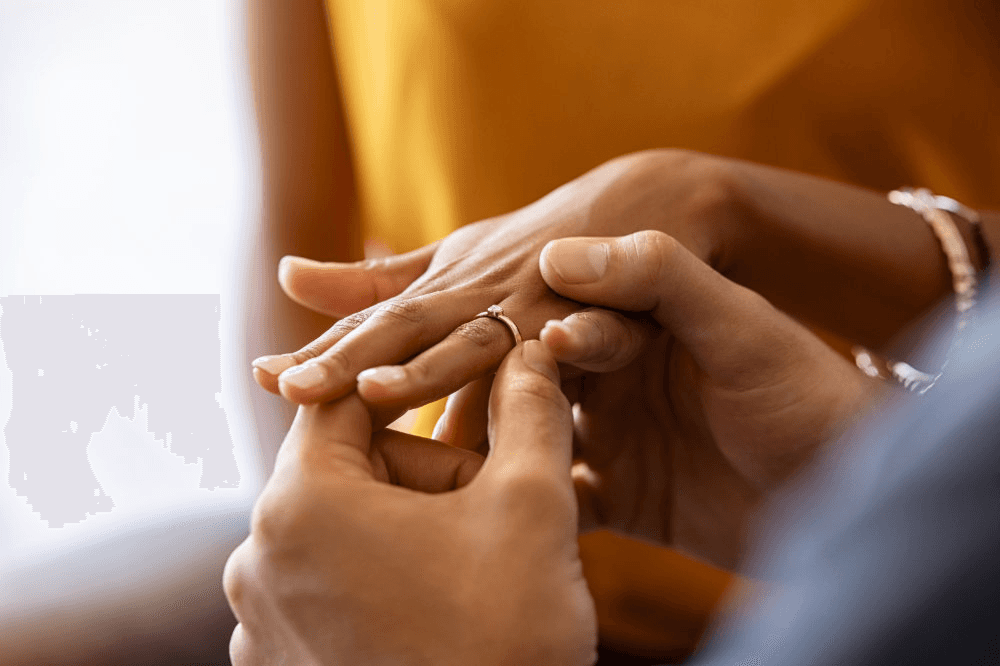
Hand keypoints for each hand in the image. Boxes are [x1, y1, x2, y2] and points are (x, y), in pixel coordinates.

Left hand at [224, 341, 597, 665]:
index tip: (465, 398)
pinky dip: (381, 581)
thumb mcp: (533, 506)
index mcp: (301, 503)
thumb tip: (529, 350)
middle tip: (492, 512)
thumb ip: (529, 411)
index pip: (346, 399)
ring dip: (408, 531)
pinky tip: (439, 616)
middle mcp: (256, 559)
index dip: (415, 389)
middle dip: (425, 477)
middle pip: (348, 470)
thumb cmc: (506, 638)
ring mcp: (260, 622)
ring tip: (473, 570)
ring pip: (343, 531)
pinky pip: (327, 588)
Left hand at [250, 149, 734, 410]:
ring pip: (480, 342)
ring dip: (427, 367)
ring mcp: (538, 307)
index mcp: (444, 288)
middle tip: (290, 389)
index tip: (264, 378)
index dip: (320, 351)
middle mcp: (481, 295)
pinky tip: (537, 382)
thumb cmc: (536, 240)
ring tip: (375, 391)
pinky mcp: (599, 318)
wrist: (643, 204)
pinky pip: (579, 344)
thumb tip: (286, 274)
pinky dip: (559, 354)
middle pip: (407, 330)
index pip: (374, 325)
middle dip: (347, 361)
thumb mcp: (453, 256)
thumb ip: (375, 279)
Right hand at [440, 231, 875, 568]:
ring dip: (475, 451)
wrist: (855, 485)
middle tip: (397, 401)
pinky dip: (520, 508)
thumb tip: (559, 255)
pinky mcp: (620, 499)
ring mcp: (611, 440)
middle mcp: (610, 379)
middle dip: (464, 391)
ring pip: (521, 442)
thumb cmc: (807, 393)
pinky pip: (553, 502)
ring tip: (419, 464)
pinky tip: (477, 515)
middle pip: (517, 381)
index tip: (454, 354)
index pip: (546, 322)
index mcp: (633, 325)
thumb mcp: (743, 326)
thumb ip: (662, 278)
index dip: (497, 338)